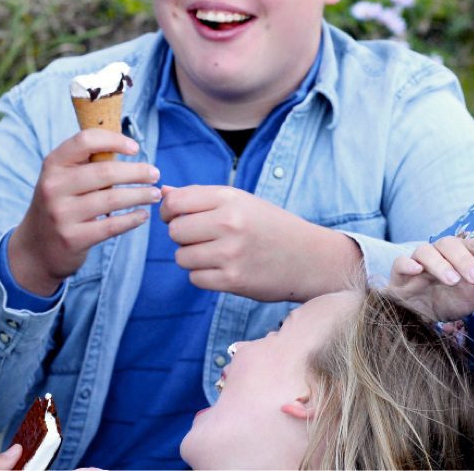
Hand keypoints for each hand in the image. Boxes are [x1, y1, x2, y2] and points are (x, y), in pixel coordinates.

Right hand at [10, 129, 160, 295]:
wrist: (35, 248)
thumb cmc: (59, 205)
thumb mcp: (61, 179)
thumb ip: (85, 163)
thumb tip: (128, 147)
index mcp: (52, 165)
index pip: (85, 141)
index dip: (114, 140)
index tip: (135, 147)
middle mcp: (53, 187)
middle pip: (106, 171)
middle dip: (137, 172)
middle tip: (155, 174)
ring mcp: (61, 214)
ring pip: (112, 199)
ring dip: (140, 195)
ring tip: (155, 194)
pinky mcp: (72, 239)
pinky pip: (111, 226)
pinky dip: (132, 219)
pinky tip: (142, 215)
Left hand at [159, 185, 361, 301]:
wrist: (310, 258)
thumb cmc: (271, 226)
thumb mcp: (241, 202)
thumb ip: (202, 198)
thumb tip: (163, 192)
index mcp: (230, 198)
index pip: (175, 202)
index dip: (169, 210)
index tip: (177, 216)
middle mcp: (229, 223)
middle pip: (175, 231)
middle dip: (183, 236)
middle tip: (202, 238)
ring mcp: (231, 253)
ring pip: (181, 257)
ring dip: (192, 257)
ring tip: (215, 254)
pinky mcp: (233, 280)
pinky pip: (195, 278)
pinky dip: (203, 276)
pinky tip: (223, 269)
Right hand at [386, 236, 473, 320]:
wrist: (416, 314)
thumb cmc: (447, 299)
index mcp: (460, 254)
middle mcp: (439, 253)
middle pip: (451, 245)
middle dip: (466, 260)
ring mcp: (417, 262)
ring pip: (426, 251)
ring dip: (440, 263)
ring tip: (453, 281)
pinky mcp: (399, 274)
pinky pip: (400, 262)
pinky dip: (407, 264)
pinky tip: (416, 271)